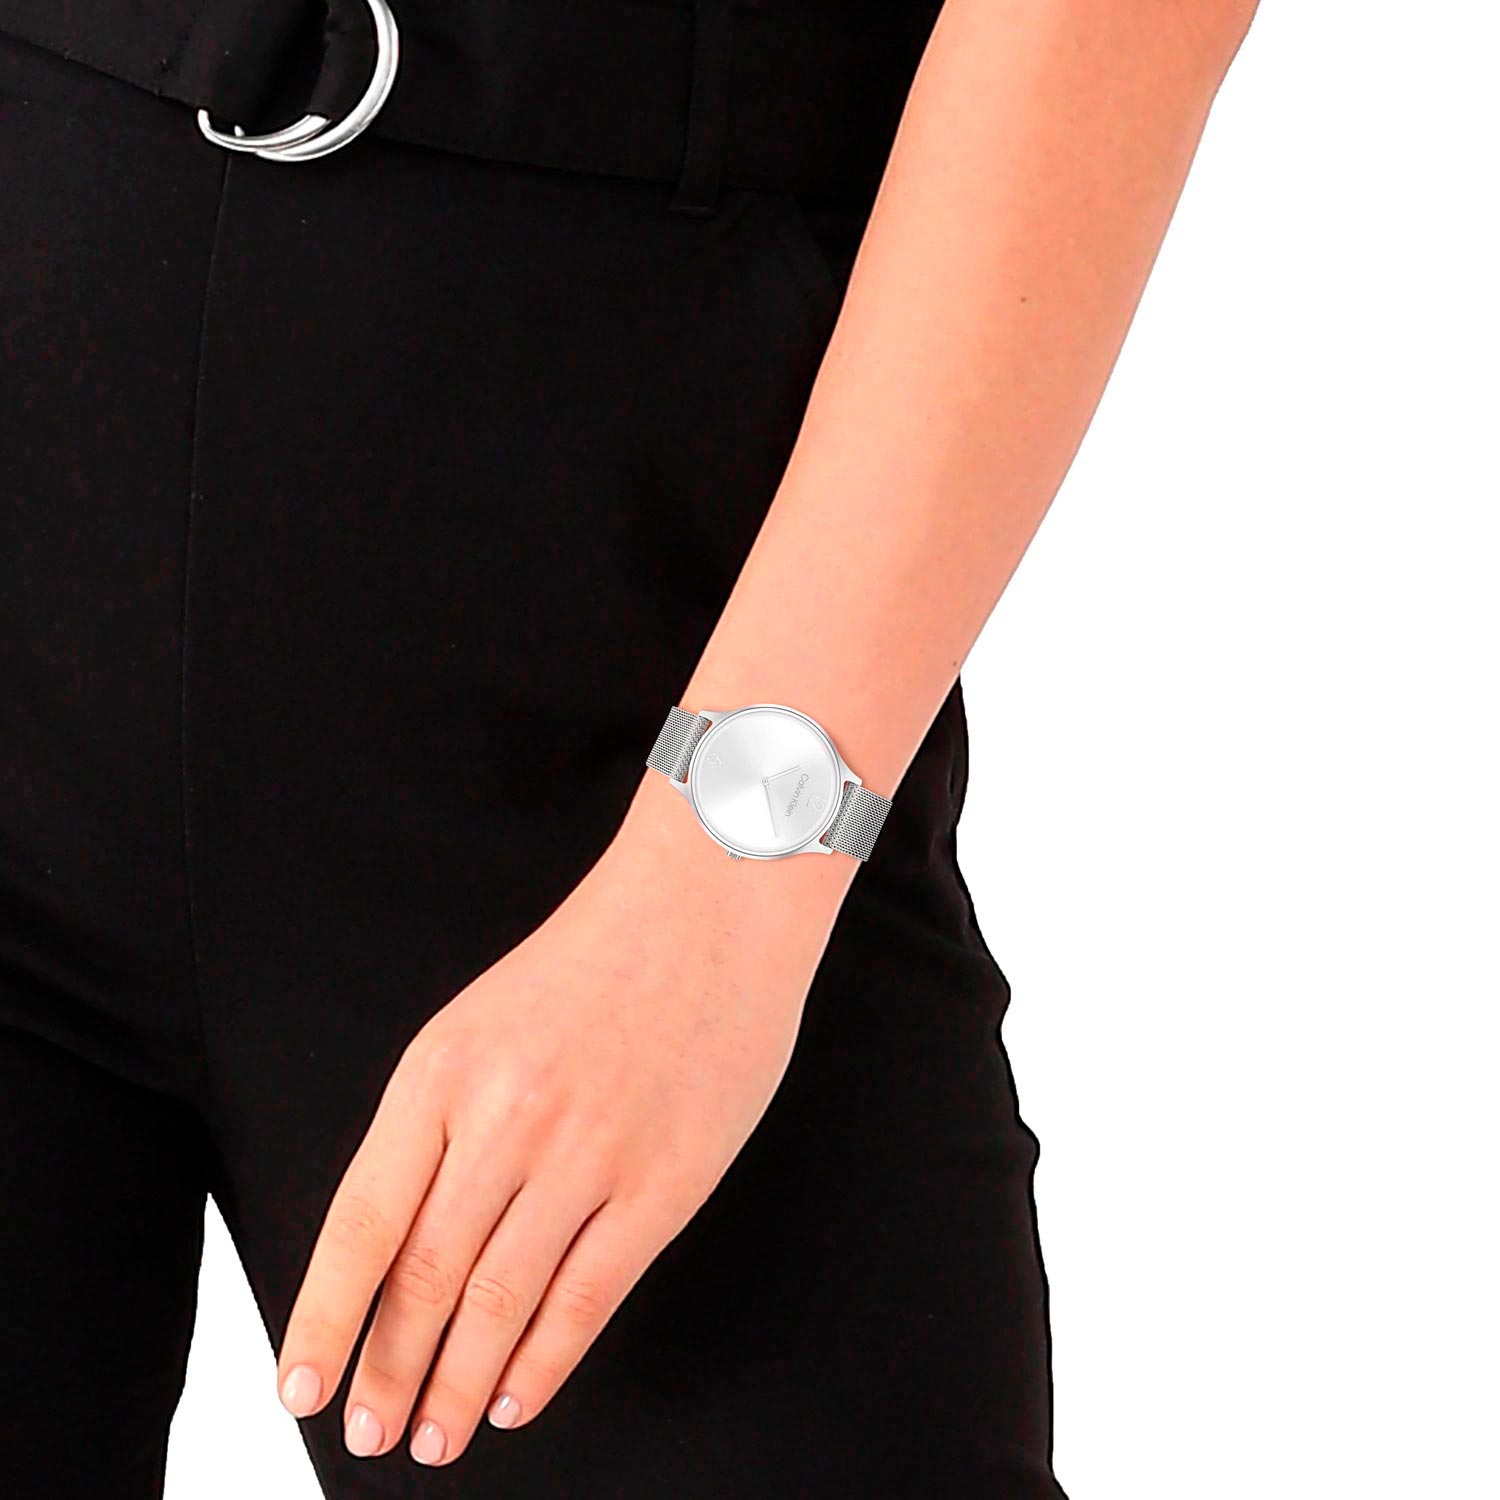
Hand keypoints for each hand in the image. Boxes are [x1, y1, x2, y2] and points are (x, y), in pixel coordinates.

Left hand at [273, 776, 853, 1466]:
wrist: (709, 906)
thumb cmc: (594, 961)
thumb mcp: (480, 1022)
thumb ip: (440, 1124)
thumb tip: (398, 1244)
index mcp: (442, 1073)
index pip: (362, 1226)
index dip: (325, 1320)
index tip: (304, 1387)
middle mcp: (505, 1119)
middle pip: (426, 1279)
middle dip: (389, 1372)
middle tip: (370, 1433)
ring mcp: (587, 1154)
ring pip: (500, 1302)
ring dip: (458, 1385)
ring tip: (435, 1436)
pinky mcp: (664, 1182)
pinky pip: (588, 1295)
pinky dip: (544, 1360)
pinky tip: (517, 1397)